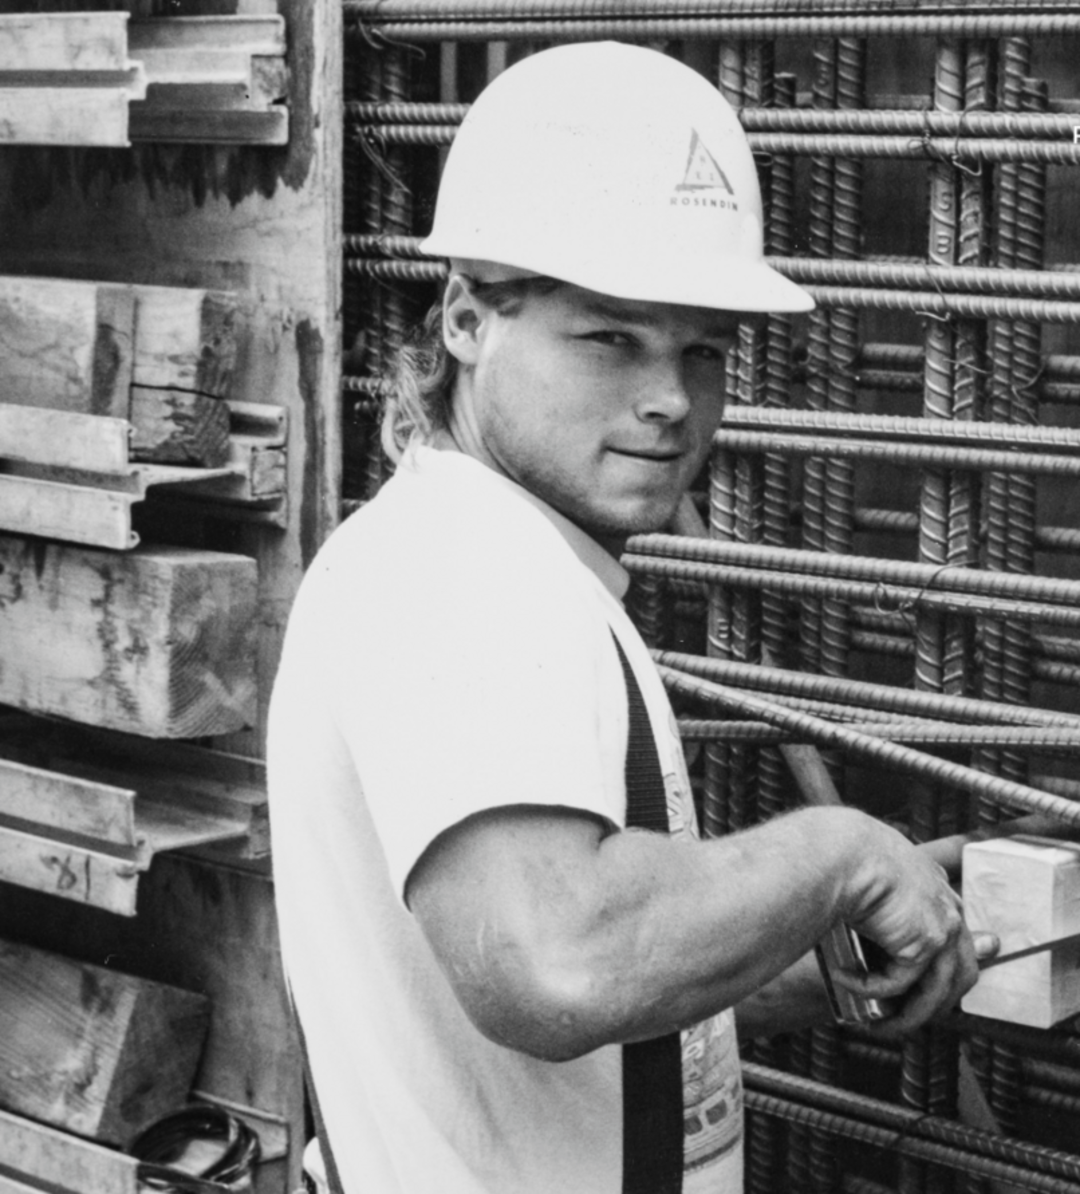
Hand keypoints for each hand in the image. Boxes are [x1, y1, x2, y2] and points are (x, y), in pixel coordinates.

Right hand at [833, 818, 990, 1035]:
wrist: (841, 850)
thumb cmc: (846, 855)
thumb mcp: (871, 877)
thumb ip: (880, 897)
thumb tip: (910, 935)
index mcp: (934, 885)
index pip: (953, 940)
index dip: (938, 972)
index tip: (918, 993)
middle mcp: (947, 905)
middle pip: (959, 973)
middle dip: (932, 1005)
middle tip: (899, 1018)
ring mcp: (943, 924)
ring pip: (934, 990)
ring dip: (905, 1015)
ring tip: (875, 1022)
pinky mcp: (926, 942)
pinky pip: (897, 982)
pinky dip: (868, 988)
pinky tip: (844, 979)